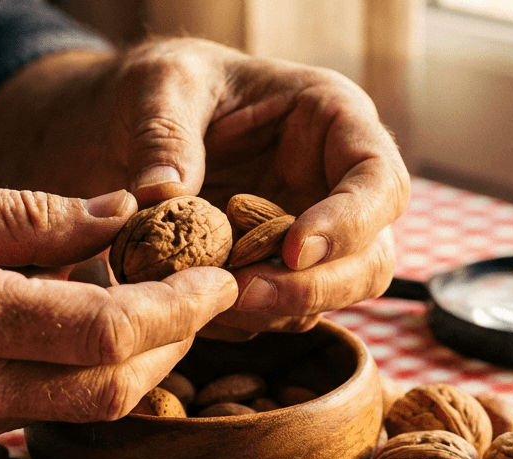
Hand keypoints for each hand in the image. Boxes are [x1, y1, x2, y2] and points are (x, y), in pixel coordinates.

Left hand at [0, 39, 405, 336]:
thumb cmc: (165, 86)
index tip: (294, 250)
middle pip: (371, 258)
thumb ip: (165, 136)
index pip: (379, 181)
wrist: (133, 122)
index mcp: (334, 120)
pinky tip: (194, 303)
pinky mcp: (277, 271)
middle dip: (312, 287)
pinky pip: (282, 313)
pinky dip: (244, 319)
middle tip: (241, 295)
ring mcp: (312, 233)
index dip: (349, 223)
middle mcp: (337, 183)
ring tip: (205, 299)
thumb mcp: (160, 88)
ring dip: (274, 310)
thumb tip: (162, 193)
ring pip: (331, 296)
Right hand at [0, 171, 236, 458]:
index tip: (219, 279)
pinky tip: (66, 334)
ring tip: (146, 309)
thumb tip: (123, 214)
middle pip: (111, 390)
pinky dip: (66, 378)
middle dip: (172, 345)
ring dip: (127, 366)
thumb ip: (31, 215)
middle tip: (199, 296)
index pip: (108, 331)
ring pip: (77, 411)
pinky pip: (28, 416)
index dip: (178, 309)